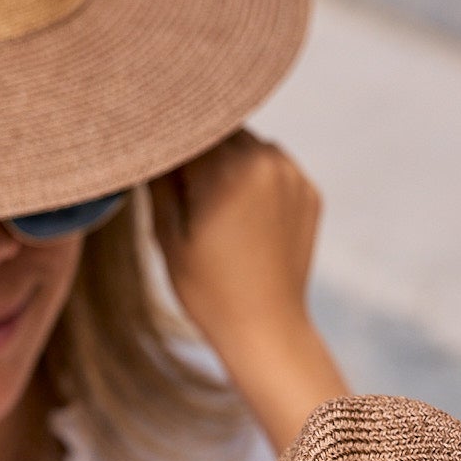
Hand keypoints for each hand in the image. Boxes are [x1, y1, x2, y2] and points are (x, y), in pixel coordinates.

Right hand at [151, 132, 350, 449]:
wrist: (267, 329)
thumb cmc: (208, 291)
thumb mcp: (168, 237)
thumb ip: (159, 182)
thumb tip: (151, 146)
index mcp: (228, 169)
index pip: (186, 131)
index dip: (166, 145)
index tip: (156, 162)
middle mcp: (265, 160)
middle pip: (219, 131)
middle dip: (199, 152)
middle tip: (186, 191)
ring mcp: (293, 175)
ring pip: (248, 145)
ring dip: (229, 162)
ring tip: (217, 208)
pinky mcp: (309, 191)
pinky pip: (273, 167)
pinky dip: (256, 180)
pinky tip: (245, 219)